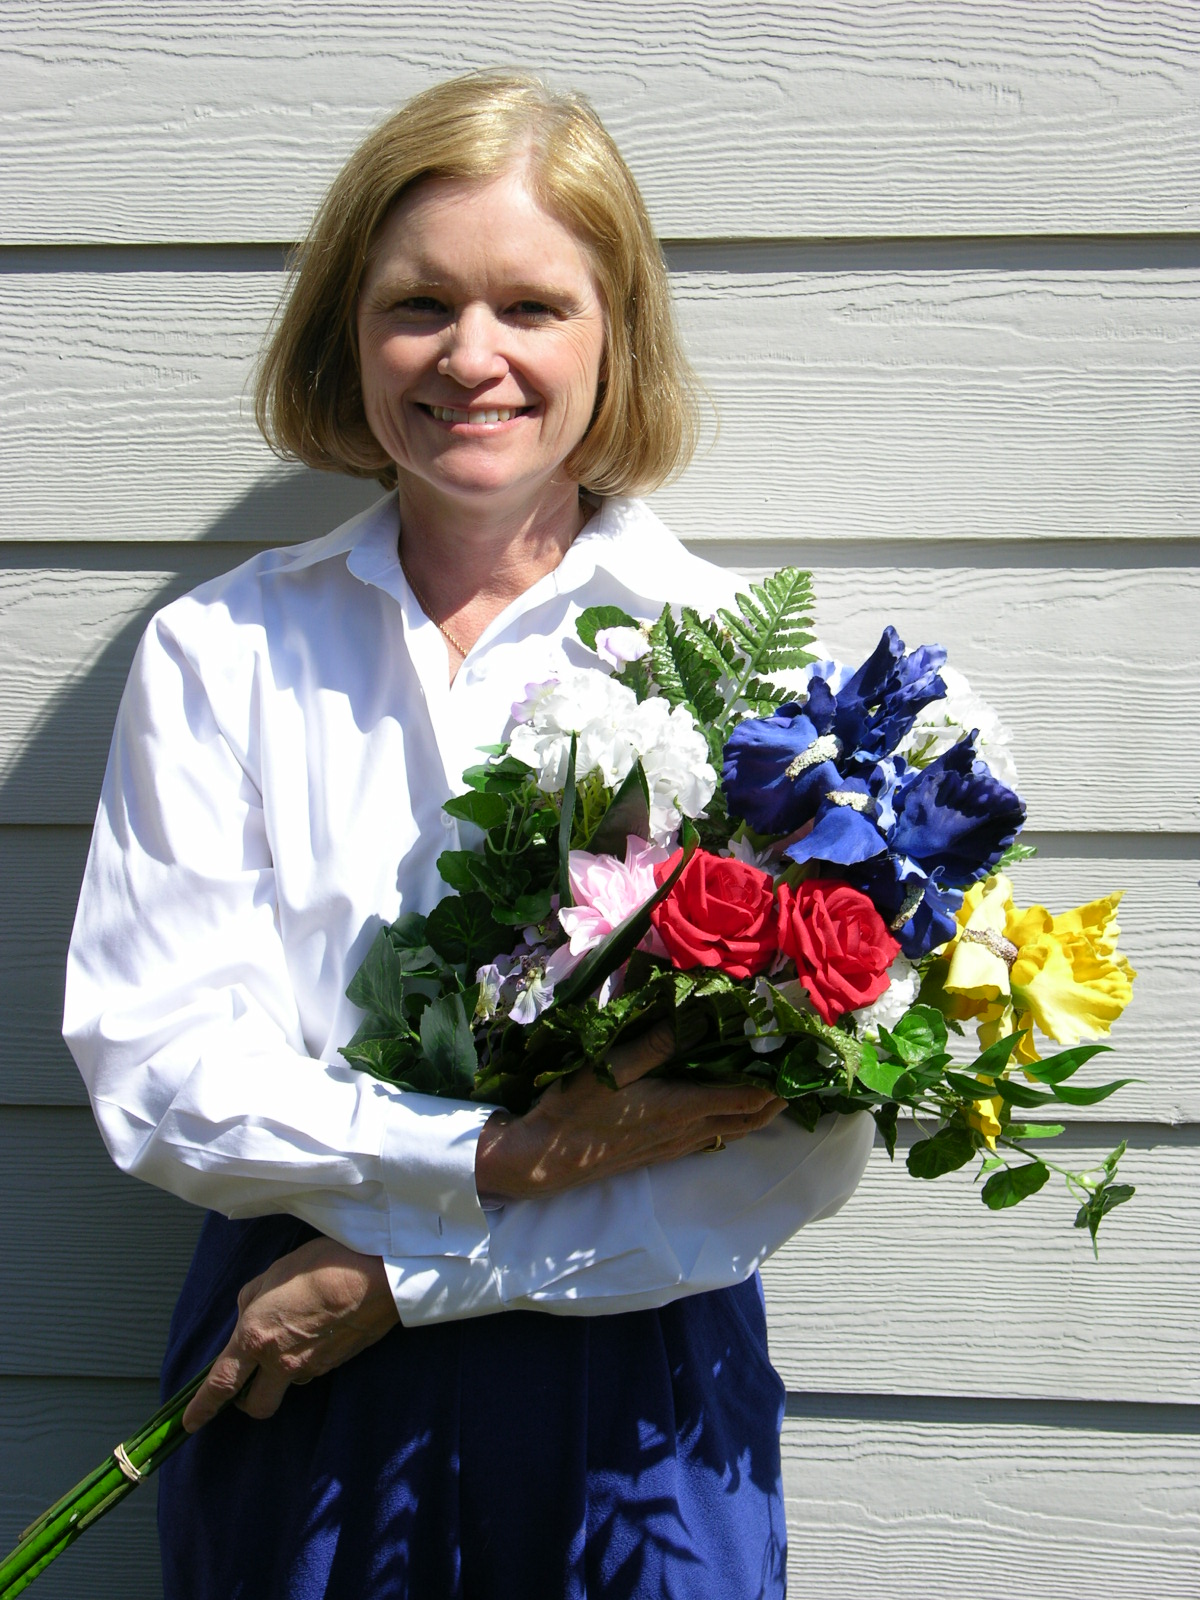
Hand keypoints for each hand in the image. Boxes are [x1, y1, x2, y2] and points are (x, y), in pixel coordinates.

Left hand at [182, 1236, 398, 1431]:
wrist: (377, 1276)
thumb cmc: (324, 1264)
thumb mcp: (275, 1272)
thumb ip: (251, 1301)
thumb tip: (248, 1317)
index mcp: (256, 1336)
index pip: (221, 1384)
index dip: (202, 1408)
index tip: (189, 1422)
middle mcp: (280, 1361)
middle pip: (255, 1406)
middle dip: (245, 1400)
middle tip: (247, 1378)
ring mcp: (310, 1368)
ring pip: (285, 1388)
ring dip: (279, 1375)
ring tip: (292, 1337)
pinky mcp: (334, 1365)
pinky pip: (310, 1372)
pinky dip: (305, 1360)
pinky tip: (315, 1332)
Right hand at [475, 1020, 786, 1201]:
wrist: (544, 1161)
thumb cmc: (575, 1110)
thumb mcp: (610, 1067)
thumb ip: (655, 1044)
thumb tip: (698, 1014)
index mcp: (681, 1107)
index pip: (746, 1097)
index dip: (777, 1082)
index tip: (800, 1060)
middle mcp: (687, 1131)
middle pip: (749, 1119)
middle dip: (779, 1099)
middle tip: (800, 1074)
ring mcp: (674, 1146)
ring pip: (732, 1132)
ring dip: (758, 1113)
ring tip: (776, 1090)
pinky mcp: (660, 1153)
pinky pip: (711, 1139)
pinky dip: (731, 1122)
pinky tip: (725, 1110)